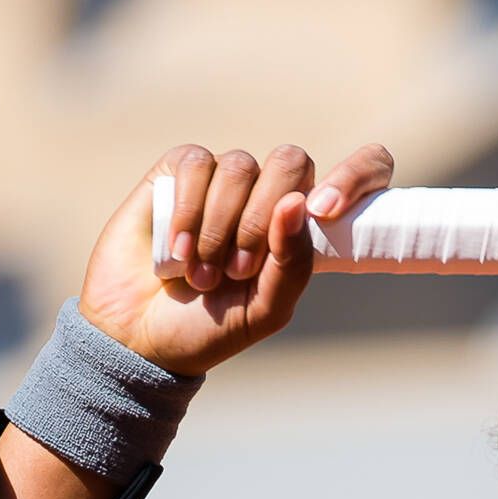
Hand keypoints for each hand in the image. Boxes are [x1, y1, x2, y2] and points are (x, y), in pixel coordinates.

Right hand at [75, 141, 397, 375]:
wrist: (140, 337)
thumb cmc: (211, 327)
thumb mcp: (265, 308)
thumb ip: (293, 262)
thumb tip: (298, 201)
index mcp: (302, 226)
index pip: (357, 170)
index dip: (357, 174)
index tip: (329, 211)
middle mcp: (265, 194)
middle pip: (290, 161)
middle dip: (263, 219)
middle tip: (239, 270)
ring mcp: (221, 181)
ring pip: (240, 167)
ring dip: (219, 227)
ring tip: (201, 275)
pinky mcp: (176, 174)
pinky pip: (196, 163)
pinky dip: (187, 211)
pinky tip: (176, 252)